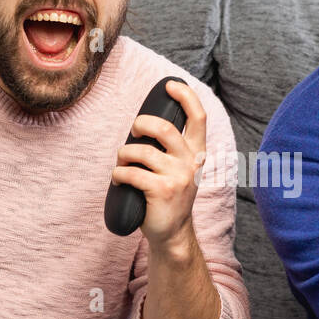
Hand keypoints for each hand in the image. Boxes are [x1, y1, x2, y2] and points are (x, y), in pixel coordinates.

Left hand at [110, 80, 207, 253]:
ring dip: (123, 155)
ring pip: (141, 151)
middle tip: (134, 133)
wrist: (172, 233)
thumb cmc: (169, 196)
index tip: (170, 85)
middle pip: (164, 127)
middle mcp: (191, 162)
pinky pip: (131, 173)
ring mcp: (178, 177)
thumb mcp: (179, 169)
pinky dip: (118, 174)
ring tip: (121, 165)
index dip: (186, 95)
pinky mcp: (162, 191)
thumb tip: (146, 122)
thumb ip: (172, 147)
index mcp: (196, 153)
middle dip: (141, 124)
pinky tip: (119, 180)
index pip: (199, 116)